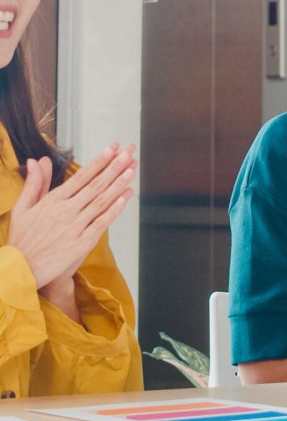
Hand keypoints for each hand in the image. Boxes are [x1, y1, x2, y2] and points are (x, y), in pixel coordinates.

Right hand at [8, 144, 135, 288]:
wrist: (20, 271)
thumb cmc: (22, 239)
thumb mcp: (22, 208)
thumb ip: (35, 183)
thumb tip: (38, 160)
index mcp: (53, 200)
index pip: (81, 176)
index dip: (99, 161)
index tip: (112, 149)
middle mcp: (66, 211)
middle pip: (96, 185)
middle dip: (114, 167)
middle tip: (129, 152)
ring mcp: (75, 227)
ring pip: (101, 202)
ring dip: (118, 184)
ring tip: (131, 169)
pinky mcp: (81, 244)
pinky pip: (101, 223)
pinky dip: (114, 210)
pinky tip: (125, 197)